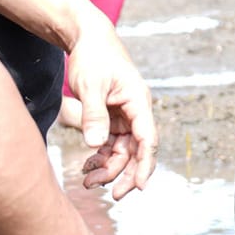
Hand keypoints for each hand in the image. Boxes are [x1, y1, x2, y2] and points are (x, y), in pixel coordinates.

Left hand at [64, 16, 157, 199]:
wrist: (87, 39)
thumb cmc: (93, 57)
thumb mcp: (90, 85)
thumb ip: (93, 115)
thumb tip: (95, 144)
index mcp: (138, 101)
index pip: (147, 139)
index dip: (145, 164)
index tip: (139, 186)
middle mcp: (136, 111)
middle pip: (136, 150)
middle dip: (125, 173)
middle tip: (113, 195)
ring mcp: (124, 115)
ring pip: (123, 150)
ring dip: (109, 168)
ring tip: (88, 181)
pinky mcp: (112, 116)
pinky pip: (111, 143)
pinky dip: (101, 156)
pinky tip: (87, 166)